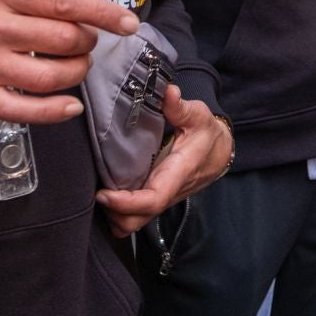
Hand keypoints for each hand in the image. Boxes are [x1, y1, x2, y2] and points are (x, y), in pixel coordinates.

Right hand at [0, 0, 137, 123]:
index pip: (64, 1)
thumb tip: (76, 7)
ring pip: (52, 76)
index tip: (127, 23)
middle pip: (64, 40)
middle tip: (85, 42)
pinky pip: (24, 110)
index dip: (103, 13)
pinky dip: (54, 112)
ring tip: (74, 66)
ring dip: (76, 73)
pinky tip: (70, 106)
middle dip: (87, 43)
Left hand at [95, 86, 231, 236]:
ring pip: (134, 223)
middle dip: (114, 215)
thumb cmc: (206, 132)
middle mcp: (168, 192)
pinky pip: (135, 216)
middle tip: (96, 193)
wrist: (220, 150)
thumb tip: (168, 92)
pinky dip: (120, 213)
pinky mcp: (155, 199)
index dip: (127, 203)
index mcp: (177, 174)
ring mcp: (161, 199)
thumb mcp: (197, 115)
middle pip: (138, 221)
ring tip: (101, 195)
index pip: (153, 199)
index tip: (103, 194)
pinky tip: (110, 193)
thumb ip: (180, 106)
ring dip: (115, 217)